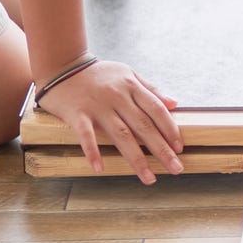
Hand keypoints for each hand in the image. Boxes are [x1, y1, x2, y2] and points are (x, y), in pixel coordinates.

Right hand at [37, 60, 184, 183]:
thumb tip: (174, 103)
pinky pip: (86, 135)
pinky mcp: (77, 113)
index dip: (170, 129)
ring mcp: (98, 106)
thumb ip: (150, 89)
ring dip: (137, 159)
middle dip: (162, 150)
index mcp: (132, 86)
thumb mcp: (127, 74)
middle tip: (176, 169)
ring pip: (122, 135)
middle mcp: (118, 96)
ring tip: (149, 178)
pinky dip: (93, 151)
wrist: (61, 65)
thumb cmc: (97, 73)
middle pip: (144, 126)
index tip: (180, 148)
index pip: (156, 110)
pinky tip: (100, 168)